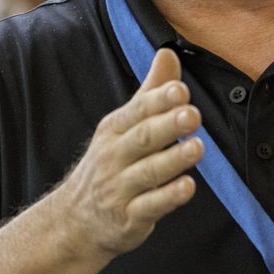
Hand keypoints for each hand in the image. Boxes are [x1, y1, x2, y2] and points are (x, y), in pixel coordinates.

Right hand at [52, 47, 202, 258]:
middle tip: (193, 115)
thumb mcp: (123, 127)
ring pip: (148, 173)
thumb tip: (168, 53)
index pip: (137, 111)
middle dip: (168, 126)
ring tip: (198, 147)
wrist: (75, 220)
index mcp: (114, 130)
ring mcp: (119, 189)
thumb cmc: (110, 165)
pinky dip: (168, 197)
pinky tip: (188, 186)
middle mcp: (114, 157)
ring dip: (173, 160)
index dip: (158, 100)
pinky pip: (150, 207)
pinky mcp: (129, 218)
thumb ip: (150, 93)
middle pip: (143, 138)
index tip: (180, 90)